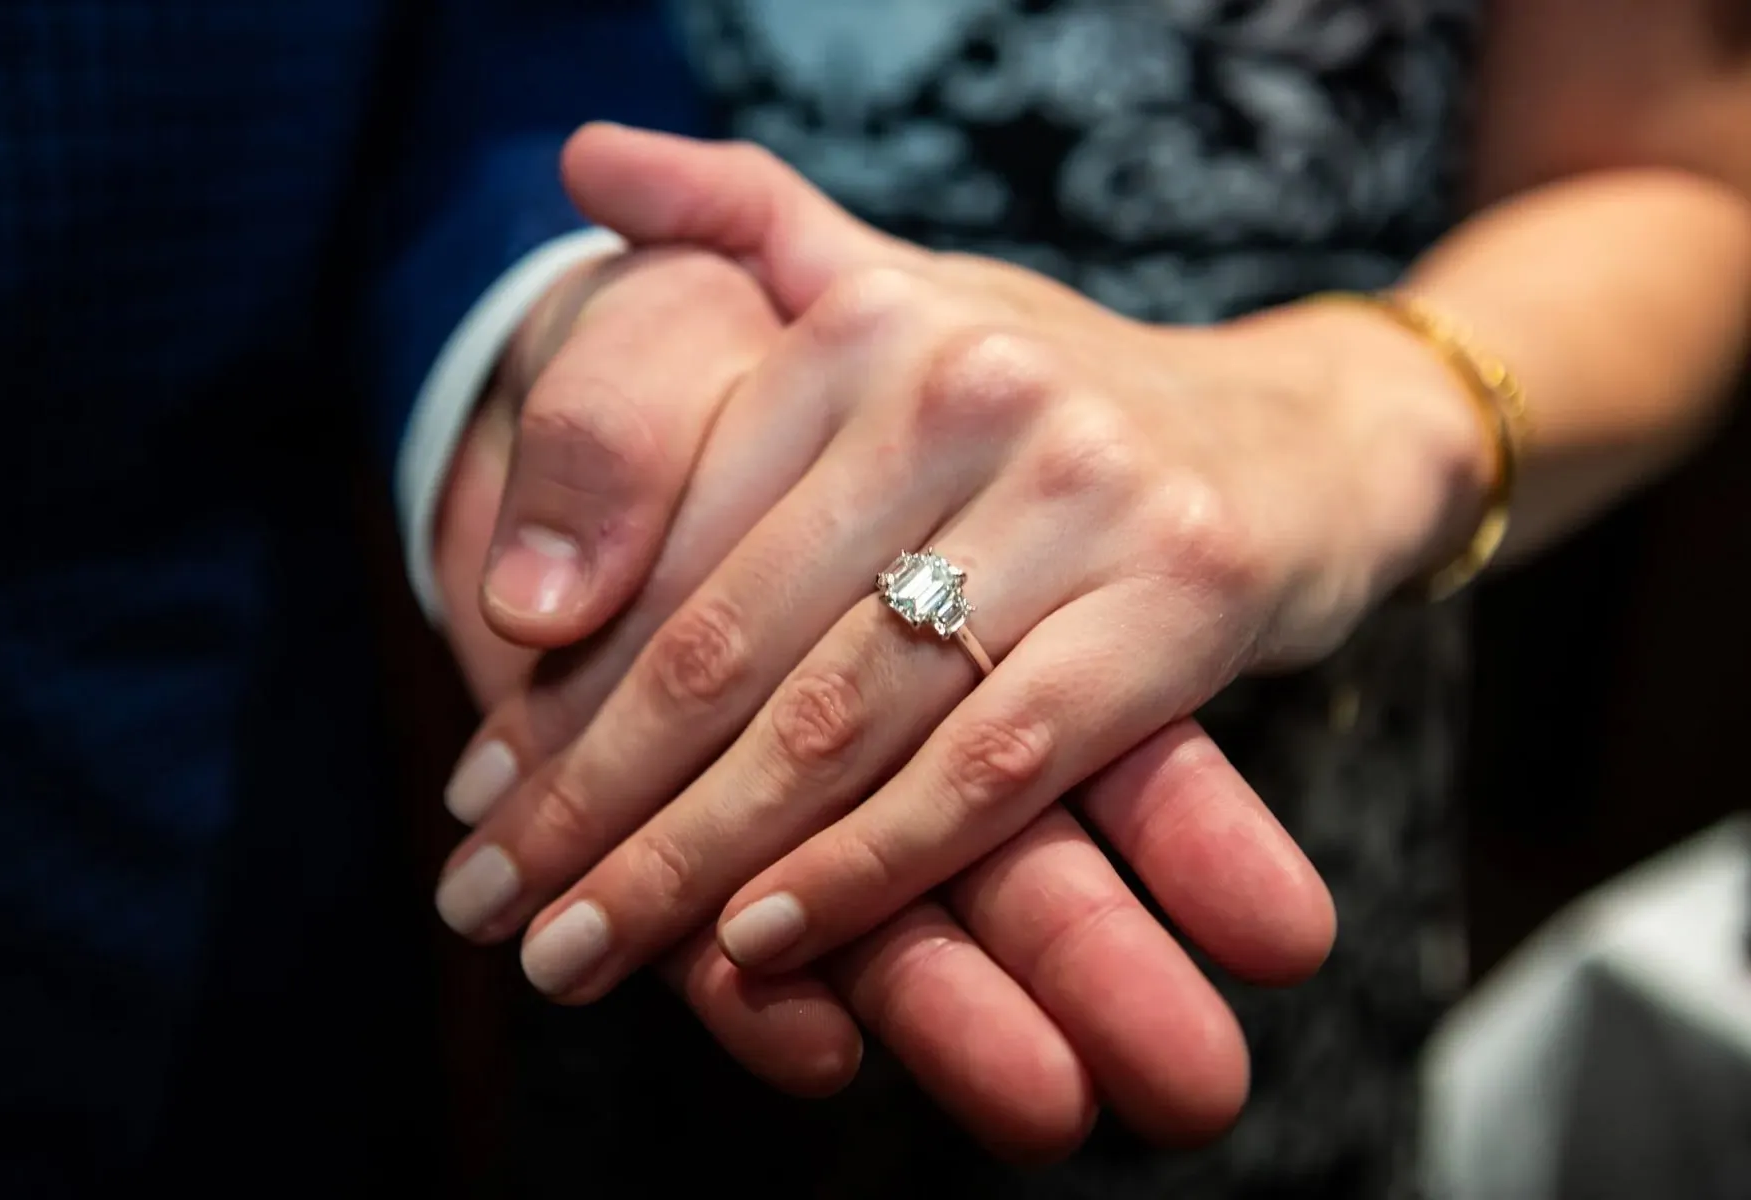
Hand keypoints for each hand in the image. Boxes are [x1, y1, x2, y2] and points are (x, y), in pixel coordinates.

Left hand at [431, 132, 1340, 1151]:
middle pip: (732, 645)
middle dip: (593, 802)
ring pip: (842, 719)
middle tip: (488, 908)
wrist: (1301, 432)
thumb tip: (582, 160)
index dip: (558, 686)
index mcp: (869, 325)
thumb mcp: (903, 287)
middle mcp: (968, 394)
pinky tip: (758, 940)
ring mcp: (1084, 496)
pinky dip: (867, 868)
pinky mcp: (1181, 601)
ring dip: (693, 862)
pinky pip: (988, 768)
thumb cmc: (1056, 395)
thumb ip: (743, 223)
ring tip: (579, 952)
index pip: (667, 543)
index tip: (474, 801)